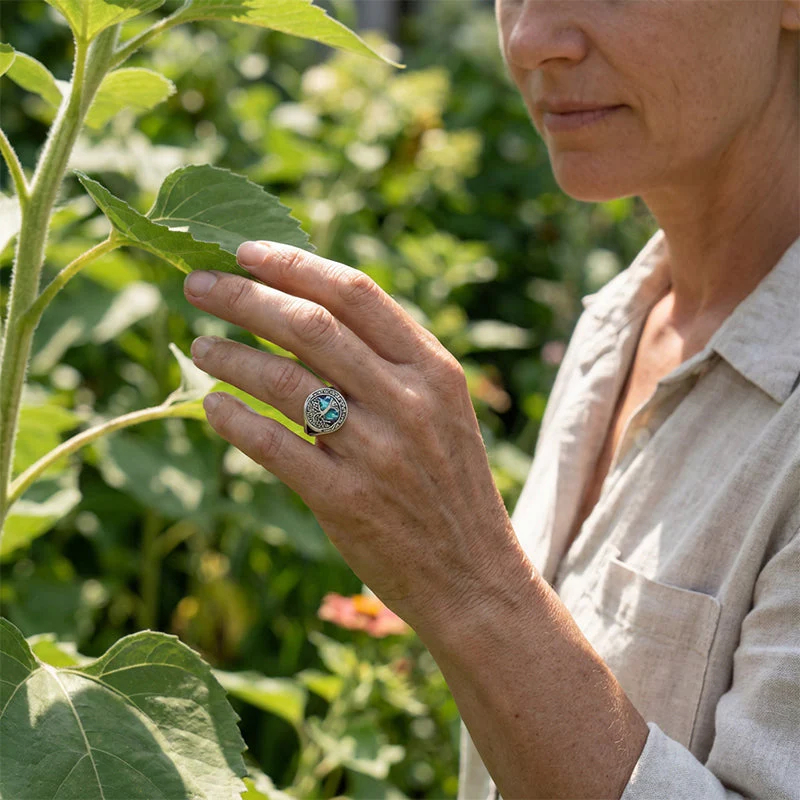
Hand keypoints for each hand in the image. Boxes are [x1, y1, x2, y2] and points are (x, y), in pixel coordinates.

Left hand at [183, 241, 524, 631]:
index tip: (246, 251)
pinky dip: (235, 420)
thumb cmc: (449, 487)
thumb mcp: (439, 411)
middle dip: (245, 296)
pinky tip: (213, 407)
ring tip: (199, 345)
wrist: (474, 576)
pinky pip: (274, 446)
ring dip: (231, 355)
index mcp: (434, 370)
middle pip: (311, 325)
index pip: (356, 294)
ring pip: (285, 380)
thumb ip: (389, 364)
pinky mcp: (346, 501)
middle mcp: (408, 402)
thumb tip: (309, 316)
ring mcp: (377, 451)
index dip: (295, 264)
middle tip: (198, 284)